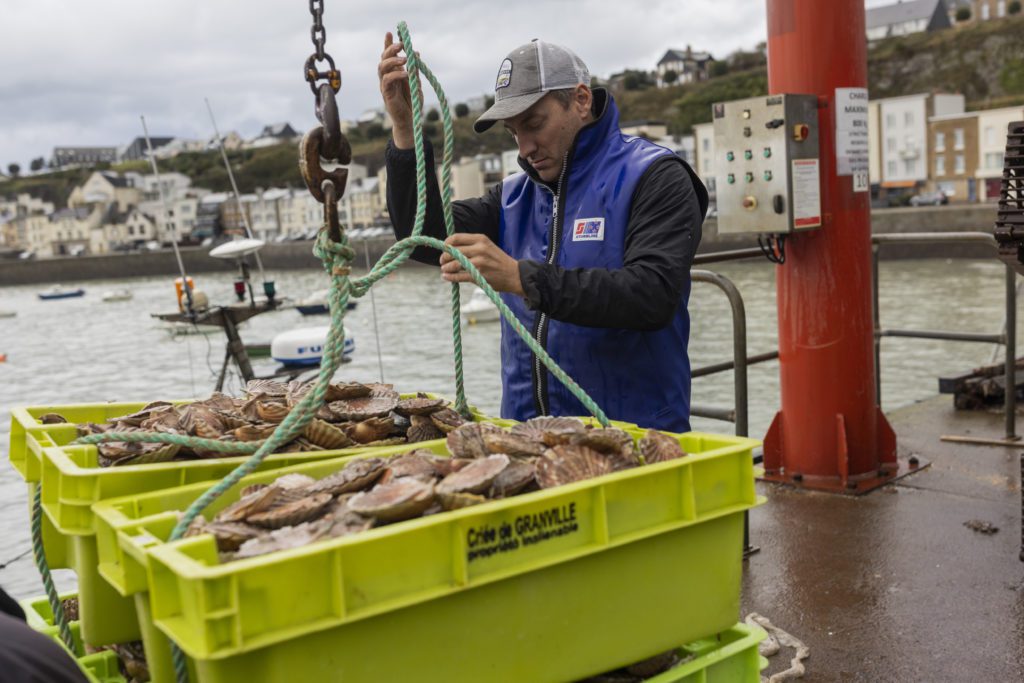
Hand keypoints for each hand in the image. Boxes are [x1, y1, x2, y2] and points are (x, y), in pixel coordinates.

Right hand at [378, 32, 415, 148]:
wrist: (410, 120)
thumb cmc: (412, 102)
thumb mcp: (415, 82)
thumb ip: (415, 69)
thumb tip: (416, 53)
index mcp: (393, 73)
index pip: (388, 56)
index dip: (388, 44)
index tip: (391, 32)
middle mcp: (387, 77)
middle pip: (383, 59)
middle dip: (390, 49)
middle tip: (401, 45)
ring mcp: (385, 86)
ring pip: (382, 68)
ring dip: (393, 61)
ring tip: (405, 59)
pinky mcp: (386, 94)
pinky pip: (387, 81)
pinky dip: (396, 75)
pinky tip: (405, 74)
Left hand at [440, 234, 523, 295]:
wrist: (514, 275)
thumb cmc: (498, 261)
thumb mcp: (487, 247)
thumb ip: (471, 246)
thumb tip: (450, 248)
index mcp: (481, 239)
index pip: (456, 238)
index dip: (446, 244)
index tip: (444, 249)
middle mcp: (479, 249)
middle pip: (453, 251)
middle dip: (444, 257)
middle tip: (442, 261)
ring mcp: (479, 262)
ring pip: (454, 264)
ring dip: (446, 268)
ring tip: (444, 270)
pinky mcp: (478, 275)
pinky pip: (459, 276)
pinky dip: (450, 277)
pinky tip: (446, 277)